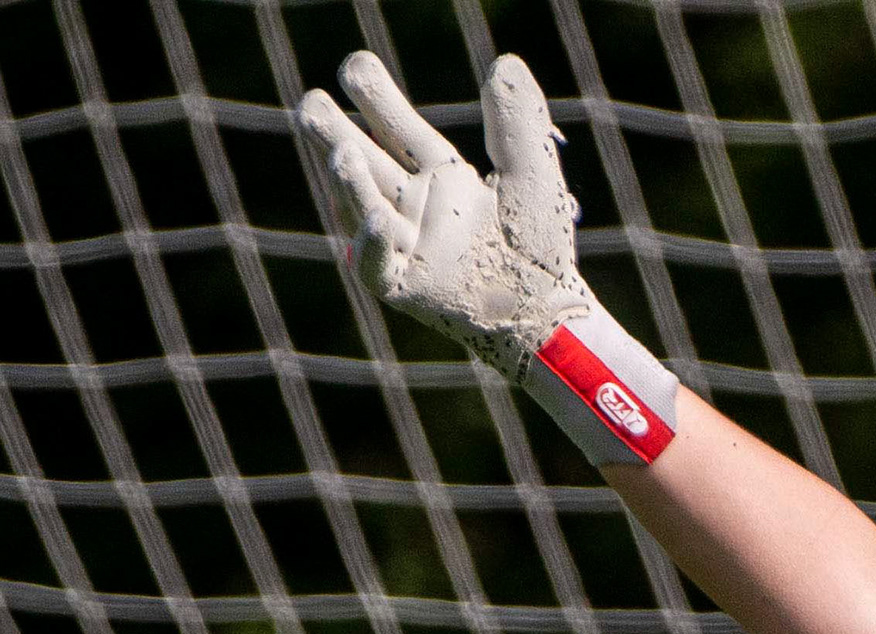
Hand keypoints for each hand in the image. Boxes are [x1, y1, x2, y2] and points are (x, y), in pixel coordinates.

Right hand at [298, 51, 680, 463]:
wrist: (550, 316)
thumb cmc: (541, 250)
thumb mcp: (532, 177)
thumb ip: (518, 124)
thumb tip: (506, 63)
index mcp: (439, 176)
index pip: (398, 128)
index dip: (376, 98)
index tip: (357, 67)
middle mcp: (412, 205)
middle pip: (364, 159)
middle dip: (335, 131)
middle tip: (313, 101)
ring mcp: (402, 244)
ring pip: (361, 204)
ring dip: (347, 179)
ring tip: (340, 149)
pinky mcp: (402, 285)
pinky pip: (376, 263)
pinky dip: (372, 242)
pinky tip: (376, 221)